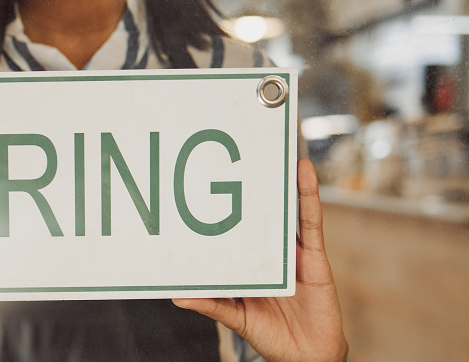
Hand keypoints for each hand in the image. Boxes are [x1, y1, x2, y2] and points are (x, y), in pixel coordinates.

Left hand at [173, 158, 347, 361]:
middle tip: (245, 150)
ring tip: (275, 150)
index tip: (210, 178)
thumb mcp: (235, 317)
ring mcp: (292, 250)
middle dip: (256, 184)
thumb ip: (212, 304)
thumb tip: (177, 296)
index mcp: (249, 262)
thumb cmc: (271, 336)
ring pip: (286, 209)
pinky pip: (311, 222)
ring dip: (282, 180)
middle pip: (261, 212)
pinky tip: (303, 173)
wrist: (307, 358)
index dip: (228, 205)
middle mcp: (270, 251)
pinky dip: (308, 196)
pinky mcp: (314, 256)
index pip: (237, 227)